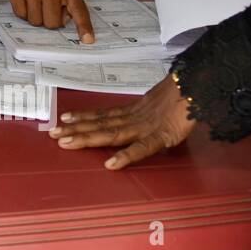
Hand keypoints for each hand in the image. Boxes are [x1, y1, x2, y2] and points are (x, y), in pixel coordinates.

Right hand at [5, 0, 94, 41]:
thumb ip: (71, 3)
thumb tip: (67, 22)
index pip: (78, 9)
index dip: (83, 26)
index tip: (87, 39)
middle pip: (52, 23)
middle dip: (50, 19)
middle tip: (48, 7)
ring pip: (35, 21)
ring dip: (36, 16)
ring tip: (37, 2)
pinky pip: (21, 14)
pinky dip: (24, 11)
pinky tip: (27, 0)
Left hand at [48, 75, 196, 168]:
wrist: (199, 85)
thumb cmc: (183, 95)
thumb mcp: (160, 105)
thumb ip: (147, 114)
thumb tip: (139, 119)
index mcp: (133, 111)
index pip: (103, 114)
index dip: (82, 116)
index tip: (62, 118)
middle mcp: (134, 118)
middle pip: (99, 125)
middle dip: (75, 130)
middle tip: (52, 134)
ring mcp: (145, 127)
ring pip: (111, 134)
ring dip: (87, 138)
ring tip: (66, 142)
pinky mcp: (161, 137)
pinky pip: (141, 148)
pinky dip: (126, 156)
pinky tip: (111, 164)